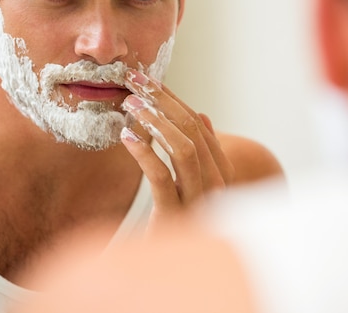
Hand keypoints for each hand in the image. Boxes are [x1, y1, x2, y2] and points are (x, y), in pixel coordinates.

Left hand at [121, 69, 233, 228]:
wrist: (166, 267)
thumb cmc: (177, 218)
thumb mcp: (189, 182)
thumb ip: (199, 151)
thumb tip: (202, 116)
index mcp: (221, 173)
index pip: (199, 125)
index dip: (173, 99)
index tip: (147, 80)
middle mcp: (216, 186)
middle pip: (194, 132)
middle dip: (163, 102)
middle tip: (135, 82)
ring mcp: (198, 202)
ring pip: (184, 150)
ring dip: (156, 121)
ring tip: (131, 104)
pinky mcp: (174, 218)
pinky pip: (162, 177)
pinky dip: (145, 152)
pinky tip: (127, 136)